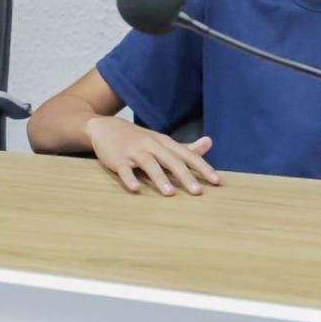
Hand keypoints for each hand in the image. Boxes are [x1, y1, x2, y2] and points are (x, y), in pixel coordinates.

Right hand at [85, 115, 219, 195]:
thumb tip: (209, 142)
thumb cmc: (138, 139)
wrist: (105, 127)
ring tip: (170, 194)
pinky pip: (124, 169)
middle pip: (171, 160)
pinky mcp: (117, 158)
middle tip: (198, 192)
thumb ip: (185, 147)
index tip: (216, 181)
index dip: (202, 167)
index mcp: (164, 142)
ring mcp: (133, 151)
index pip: (187, 155)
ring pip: (149, 164)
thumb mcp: (162, 140)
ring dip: (159, 178)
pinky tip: (135, 189)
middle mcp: (151, 145)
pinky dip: (129, 178)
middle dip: (185, 175)